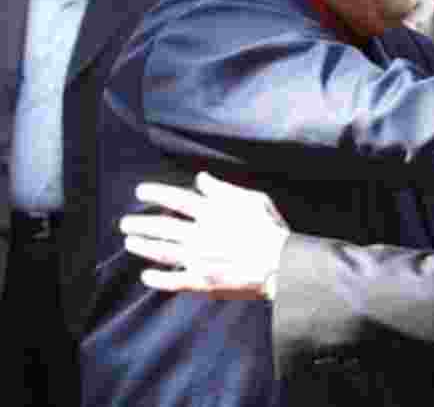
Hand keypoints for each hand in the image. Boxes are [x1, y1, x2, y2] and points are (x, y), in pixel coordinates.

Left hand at [120, 171, 289, 299]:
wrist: (281, 264)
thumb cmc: (269, 229)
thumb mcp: (253, 199)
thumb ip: (223, 190)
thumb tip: (201, 178)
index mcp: (212, 213)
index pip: (176, 199)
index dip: (156, 193)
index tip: (139, 191)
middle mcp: (200, 234)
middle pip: (162, 226)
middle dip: (141, 223)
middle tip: (124, 222)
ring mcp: (199, 259)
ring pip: (162, 251)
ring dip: (143, 246)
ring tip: (129, 242)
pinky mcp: (202, 281)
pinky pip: (174, 280)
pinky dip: (158, 279)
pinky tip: (146, 276)